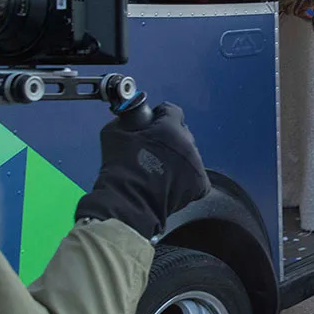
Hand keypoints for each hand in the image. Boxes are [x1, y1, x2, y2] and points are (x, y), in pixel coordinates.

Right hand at [75, 103, 210, 239]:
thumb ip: (127, 121)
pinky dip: (185, 178)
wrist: (127, 202)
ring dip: (177, 158)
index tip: (151, 125)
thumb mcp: (113, 133)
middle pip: (182, 133)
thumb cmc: (120, 167)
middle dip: (169, 138)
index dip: (160, 116)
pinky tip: (169, 182)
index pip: (172, 112)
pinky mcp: (200, 185)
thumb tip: (132, 118)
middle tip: (152, 149)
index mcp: (171, 129)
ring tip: (159, 169)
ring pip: (189, 154)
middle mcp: (188, 144)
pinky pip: (195, 175)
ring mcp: (196, 165)